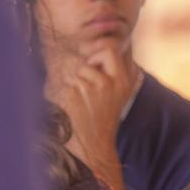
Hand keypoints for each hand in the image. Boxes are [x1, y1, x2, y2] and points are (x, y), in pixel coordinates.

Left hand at [45, 41, 134, 165]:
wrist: (94, 145)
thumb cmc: (103, 118)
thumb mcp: (120, 94)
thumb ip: (118, 70)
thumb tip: (108, 44)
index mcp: (124, 81)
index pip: (113, 49)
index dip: (100, 49)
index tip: (93, 59)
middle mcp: (112, 83)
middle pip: (102, 51)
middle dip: (91, 58)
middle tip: (87, 74)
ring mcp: (94, 89)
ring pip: (80, 67)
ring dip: (76, 78)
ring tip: (81, 96)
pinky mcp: (76, 94)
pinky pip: (66, 79)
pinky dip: (64, 88)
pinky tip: (72, 103)